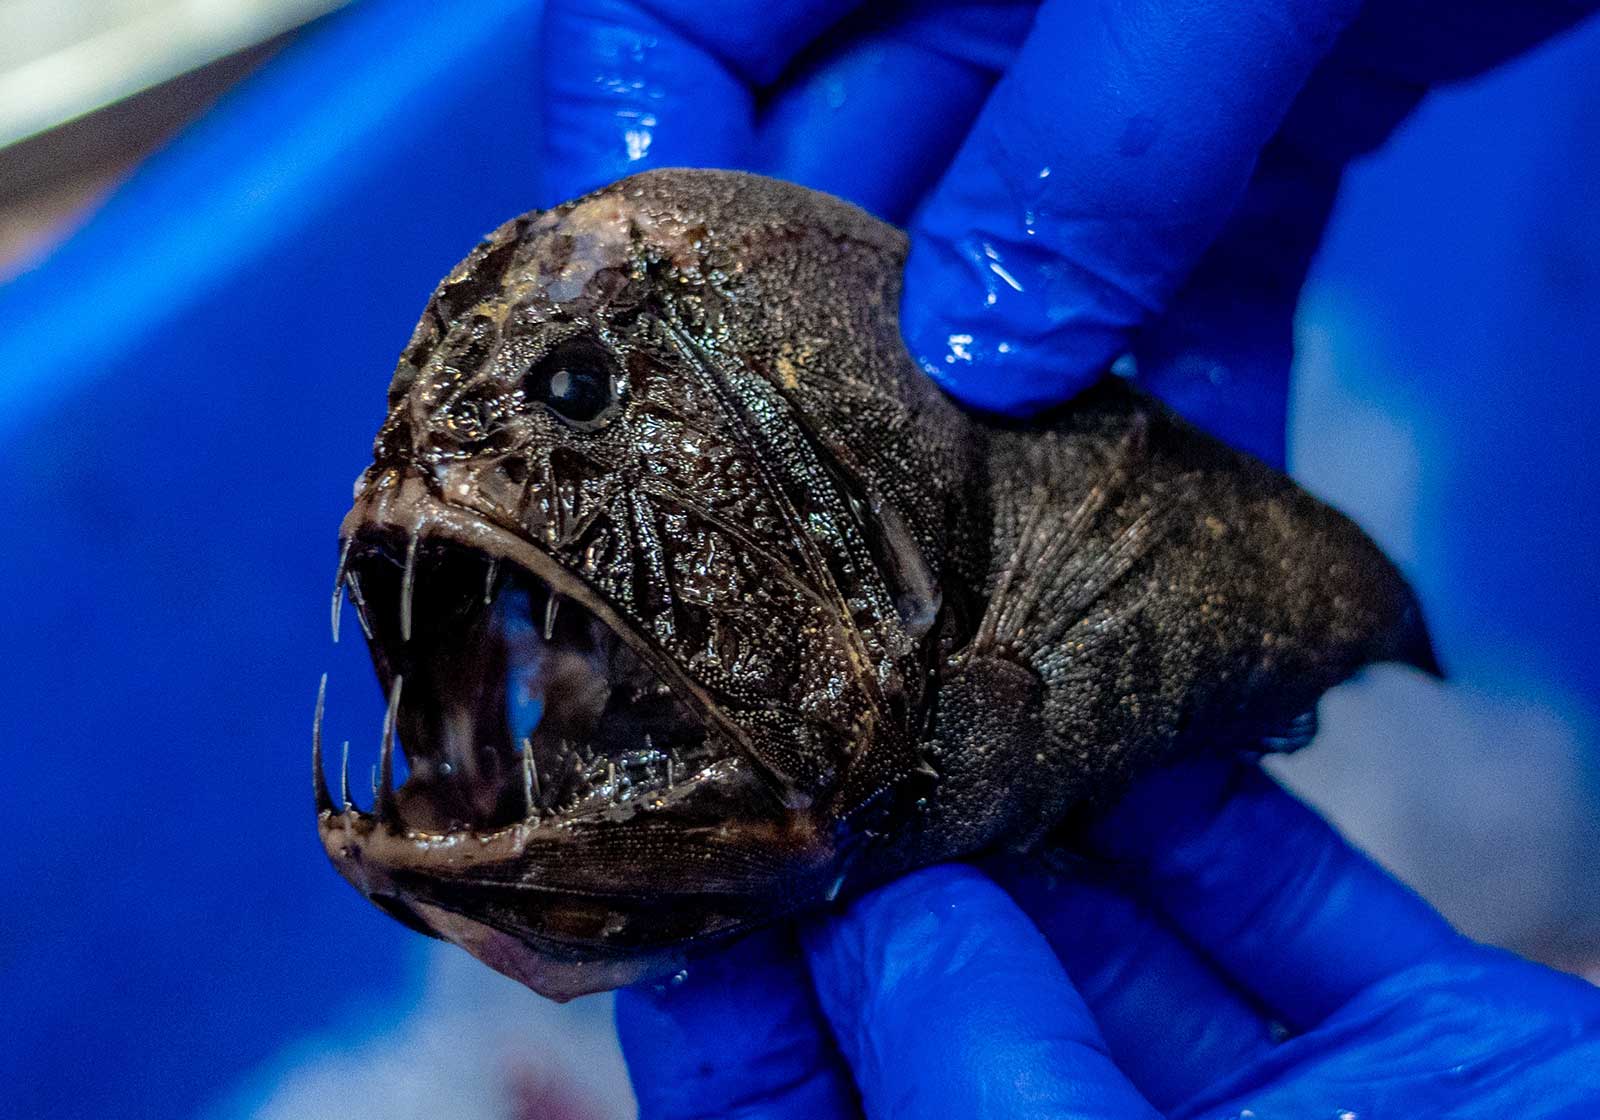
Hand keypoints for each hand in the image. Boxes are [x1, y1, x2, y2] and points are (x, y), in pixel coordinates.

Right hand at [539, 0, 1596, 464]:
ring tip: (1007, 572)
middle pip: (838, 192)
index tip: (650, 368)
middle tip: (846, 536)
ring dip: (1016, 418)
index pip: (660, 39)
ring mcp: (1101, 64)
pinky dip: (1191, 396)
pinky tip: (1194, 529)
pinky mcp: (1241, 130)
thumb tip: (986, 355)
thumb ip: (1094, 147)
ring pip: (1005, 270)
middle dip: (844, 363)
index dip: (631, 197)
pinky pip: (1181, 285)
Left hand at [615, 757, 1599, 1118]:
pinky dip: (1217, 808)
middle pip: (969, 1006)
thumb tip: (879, 920)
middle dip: (902, 861)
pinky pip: (1291, 904)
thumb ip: (970, 1078)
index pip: (809, 1117)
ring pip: (1124, 940)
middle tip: (827, 704)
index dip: (741, 989)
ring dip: (1047, 809)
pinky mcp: (1425, 1051)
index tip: (702, 839)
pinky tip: (1137, 712)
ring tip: (957, 674)